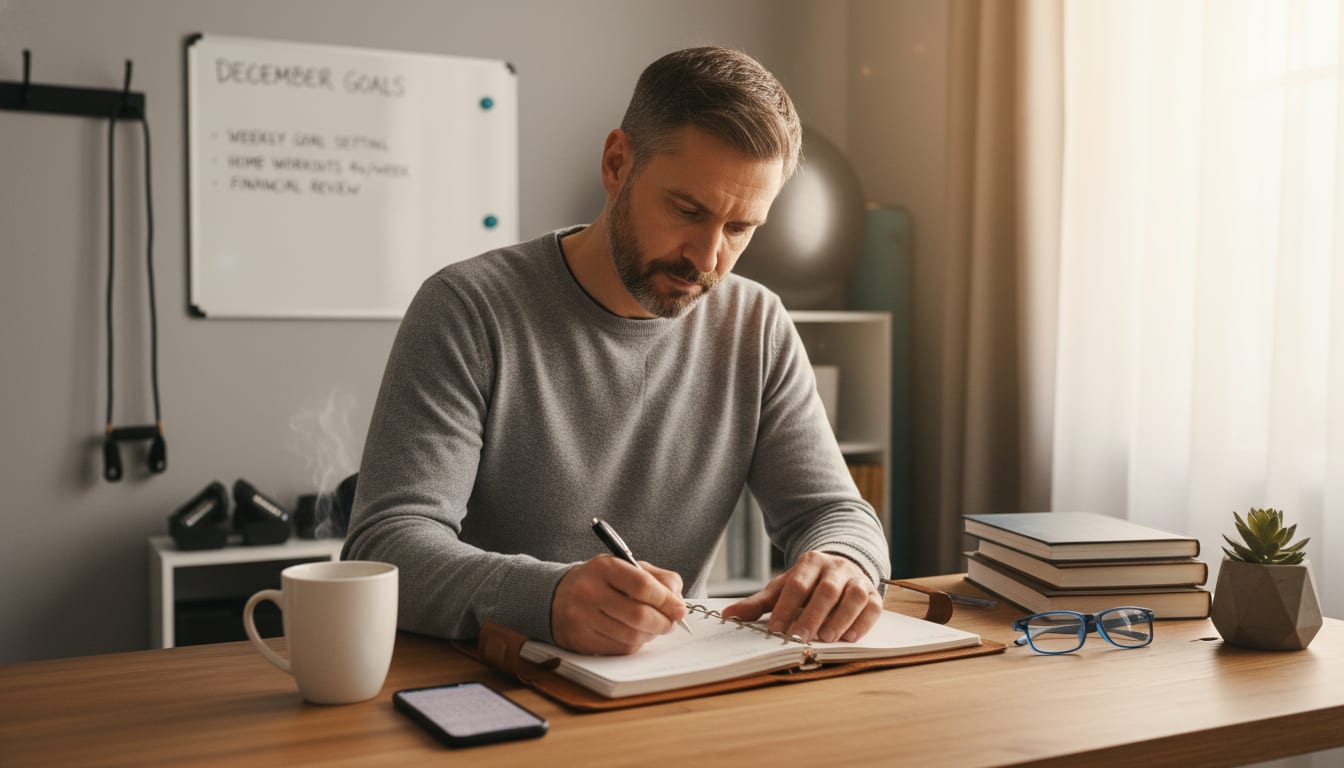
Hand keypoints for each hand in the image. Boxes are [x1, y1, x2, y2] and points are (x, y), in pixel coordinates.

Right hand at [551, 554, 688, 654]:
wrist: (558, 596)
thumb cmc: (601, 581)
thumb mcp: (627, 568)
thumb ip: (657, 578)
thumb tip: (678, 602)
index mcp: (604, 567)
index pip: (642, 586)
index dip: (666, 600)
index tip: (679, 609)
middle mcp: (589, 591)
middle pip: (639, 615)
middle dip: (663, 622)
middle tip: (671, 622)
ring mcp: (582, 617)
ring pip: (631, 636)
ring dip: (650, 635)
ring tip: (652, 627)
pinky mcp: (581, 640)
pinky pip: (620, 649)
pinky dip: (634, 644)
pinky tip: (633, 633)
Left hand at [720, 551, 881, 642]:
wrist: (841, 567)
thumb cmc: (808, 584)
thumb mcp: (783, 588)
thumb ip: (758, 603)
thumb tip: (728, 614)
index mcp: (810, 562)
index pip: (797, 585)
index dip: (786, 608)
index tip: (775, 630)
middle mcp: (836, 568)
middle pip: (826, 591)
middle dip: (812, 616)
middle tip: (800, 638)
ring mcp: (857, 579)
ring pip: (853, 597)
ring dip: (840, 619)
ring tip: (826, 639)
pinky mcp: (872, 594)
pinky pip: (872, 607)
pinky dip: (862, 623)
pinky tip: (849, 637)